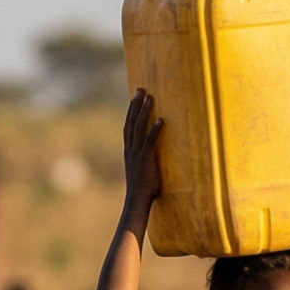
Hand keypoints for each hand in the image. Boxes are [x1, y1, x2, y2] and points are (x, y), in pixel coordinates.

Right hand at [120, 93, 165, 228]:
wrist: (137, 199)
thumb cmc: (142, 187)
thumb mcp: (141, 169)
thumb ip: (145, 159)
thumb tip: (153, 154)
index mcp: (129, 150)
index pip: (128, 126)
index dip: (131, 111)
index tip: (134, 97)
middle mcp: (131, 148)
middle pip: (132, 122)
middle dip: (136, 104)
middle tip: (140, 90)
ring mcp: (137, 153)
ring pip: (139, 127)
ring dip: (144, 111)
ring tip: (149, 97)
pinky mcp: (146, 159)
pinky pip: (151, 141)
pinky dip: (155, 130)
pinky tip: (162, 119)